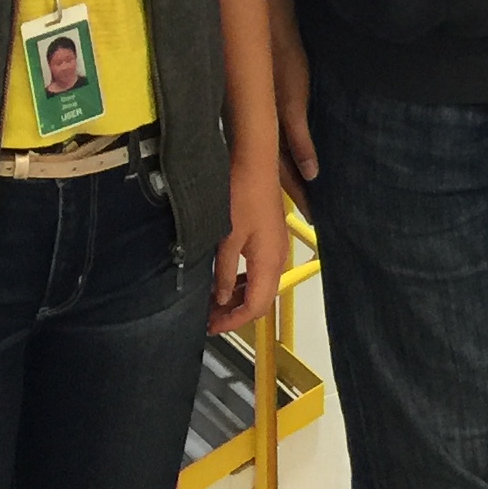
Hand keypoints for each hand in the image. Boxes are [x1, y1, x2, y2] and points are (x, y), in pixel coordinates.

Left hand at [211, 156, 292, 333]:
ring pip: (260, 284)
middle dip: (235, 312)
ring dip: (239, 297)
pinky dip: (243, 281)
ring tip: (213, 302)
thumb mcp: (226, 238)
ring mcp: (277, 246)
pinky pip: (260, 269)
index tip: (212, 328)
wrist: (255, 161)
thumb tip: (221, 299)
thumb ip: (223, 273)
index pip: (256, 306)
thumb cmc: (240, 197)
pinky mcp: (271, 235)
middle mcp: (278, 258)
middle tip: (209, 318)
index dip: (234, 321)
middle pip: (261, 298)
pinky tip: (225, 279)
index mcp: (269, 263)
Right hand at [268, 12, 318, 210]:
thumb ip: (299, 139)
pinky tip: (301, 160)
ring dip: (292, 176)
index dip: (299, 196)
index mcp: (269, 135)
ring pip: (277, 158)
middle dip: (296, 192)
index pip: (284, 176)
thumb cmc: (286, 67)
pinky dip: (290, 155)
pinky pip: (279, 141)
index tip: (315, 218)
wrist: (272, 34)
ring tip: (310, 193)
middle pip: (279, 172)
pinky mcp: (269, 111)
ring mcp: (264, 123)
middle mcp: (264, 134)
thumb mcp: (295, 104)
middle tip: (314, 214)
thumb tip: (311, 174)